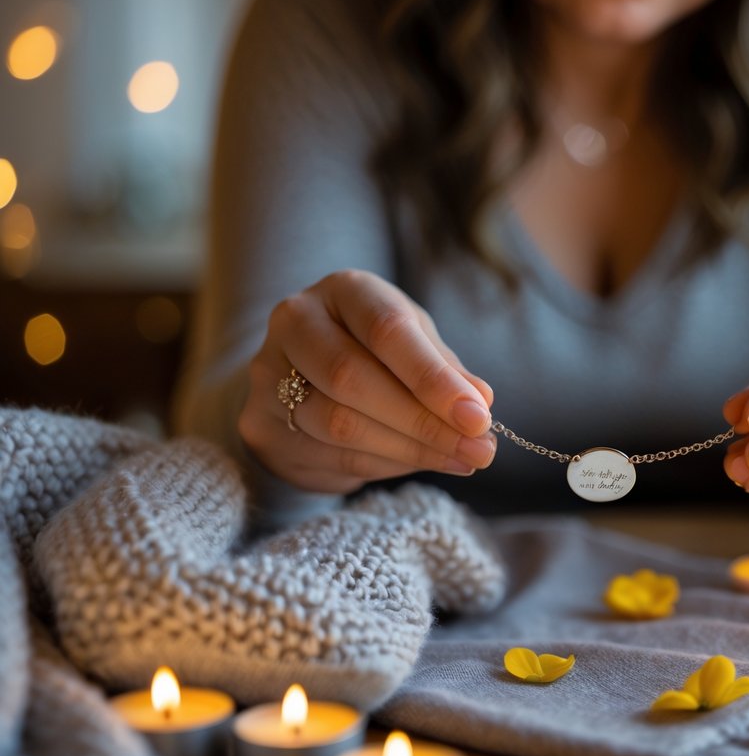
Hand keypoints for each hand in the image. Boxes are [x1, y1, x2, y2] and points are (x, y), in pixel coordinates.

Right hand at [238, 270, 495, 492]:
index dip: (433, 378)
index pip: (386, 331)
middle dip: (423, 422)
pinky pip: (329, 456)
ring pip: (338, 424)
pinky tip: (418, 464)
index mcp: (343, 290)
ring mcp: (268, 375)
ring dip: (408, 450)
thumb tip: (480, 401)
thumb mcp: (415, 343)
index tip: (477, 417)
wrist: (303, 372)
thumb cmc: (374, 350)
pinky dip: (384, 465)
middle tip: (478, 450)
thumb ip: (444, 369)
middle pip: (353, 379)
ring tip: (459, 460)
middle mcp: (295, 322)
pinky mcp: (261, 425)